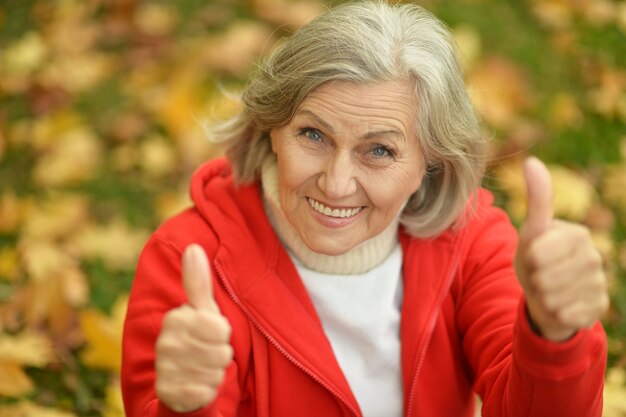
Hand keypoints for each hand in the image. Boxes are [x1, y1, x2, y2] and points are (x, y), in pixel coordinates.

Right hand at [155, 244, 232, 411]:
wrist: (180, 380)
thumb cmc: (197, 338)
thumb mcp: (202, 310)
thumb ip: (198, 281)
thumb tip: (192, 247)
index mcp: (175, 319)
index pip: (220, 328)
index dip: (223, 334)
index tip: (212, 333)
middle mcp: (165, 343)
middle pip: (221, 352)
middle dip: (221, 355)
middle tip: (207, 353)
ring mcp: (164, 368)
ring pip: (215, 373)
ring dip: (215, 373)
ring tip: (202, 368)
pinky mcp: (167, 392)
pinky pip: (205, 392)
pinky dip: (207, 390)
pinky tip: (197, 385)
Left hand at [514, 157, 608, 341]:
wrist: (545, 294)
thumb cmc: (536, 259)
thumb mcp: (531, 231)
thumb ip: (536, 199)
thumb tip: (531, 160)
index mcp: (578, 234)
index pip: (538, 253)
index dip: (528, 260)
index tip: (534, 257)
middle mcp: (595, 257)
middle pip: (544, 277)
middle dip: (534, 279)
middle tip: (539, 276)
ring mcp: (599, 283)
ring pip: (554, 298)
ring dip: (542, 297)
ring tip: (547, 289)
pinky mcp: (598, 307)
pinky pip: (565, 315)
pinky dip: (555, 313)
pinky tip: (560, 305)